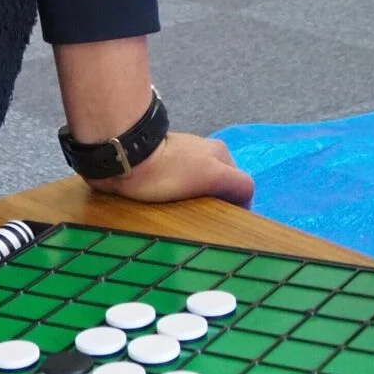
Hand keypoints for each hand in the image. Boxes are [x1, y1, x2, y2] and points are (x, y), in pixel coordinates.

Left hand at [97, 132, 254, 206]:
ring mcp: (180, 157)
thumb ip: (238, 184)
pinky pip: (176, 185)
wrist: (127, 157)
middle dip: (215, 202)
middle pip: (219, 185)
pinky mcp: (158, 165)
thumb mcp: (214, 175)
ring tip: (182, 215)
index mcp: (219, 153)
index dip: (235, 205)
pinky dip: (177, 195)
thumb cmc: (171, 171)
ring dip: (195, 200)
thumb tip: (246, 199)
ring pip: (198, 186)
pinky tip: (166, 205)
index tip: (222, 222)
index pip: (240, 185)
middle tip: (202, 220)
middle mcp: (203, 152)